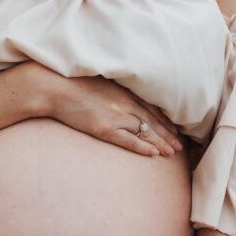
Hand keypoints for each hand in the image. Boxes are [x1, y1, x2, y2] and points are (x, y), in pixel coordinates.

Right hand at [27, 62, 183, 158]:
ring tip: (172, 152)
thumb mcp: (99, 81)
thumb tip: (118, 97)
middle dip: (167, 133)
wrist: (55, 88)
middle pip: (152, 120)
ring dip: (161, 142)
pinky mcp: (105, 128)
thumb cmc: (72, 83)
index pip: (150, 107)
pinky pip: (129, 141)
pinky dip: (143, 147)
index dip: (164, 119)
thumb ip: (113, 90)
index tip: (174, 128)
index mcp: (123, 90)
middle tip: (180, 145)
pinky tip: (154, 154)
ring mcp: (116, 116)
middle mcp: (124, 103)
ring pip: (145, 132)